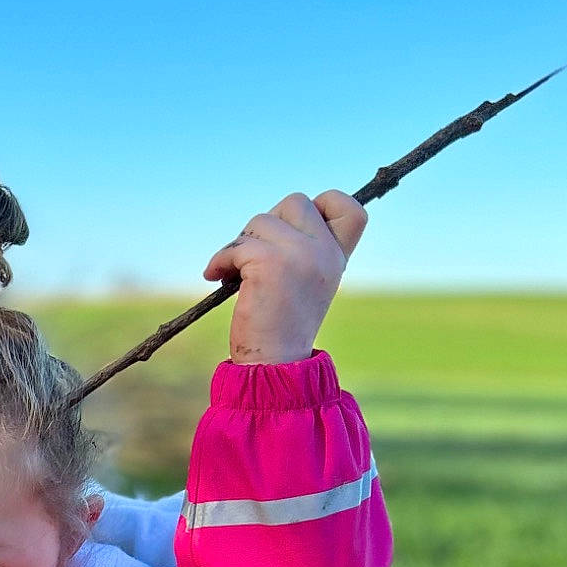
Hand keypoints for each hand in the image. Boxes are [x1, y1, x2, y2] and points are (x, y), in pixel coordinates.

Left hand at [202, 191, 366, 364]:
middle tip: (254, 256)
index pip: (350, 207)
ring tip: (236, 274)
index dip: (324, 202)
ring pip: (260, 220)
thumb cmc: (281, 327)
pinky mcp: (270, 263)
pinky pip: (237, 245)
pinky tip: (216, 277)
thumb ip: (303, 249)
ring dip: (240, 245)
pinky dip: (220, 260)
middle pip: (294, 202)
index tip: (296, 227)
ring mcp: (301, 255)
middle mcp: (325, 252)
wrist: (274, 365)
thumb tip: (272, 219)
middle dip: (267, 225)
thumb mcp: (306, 282)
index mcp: (337, 257)